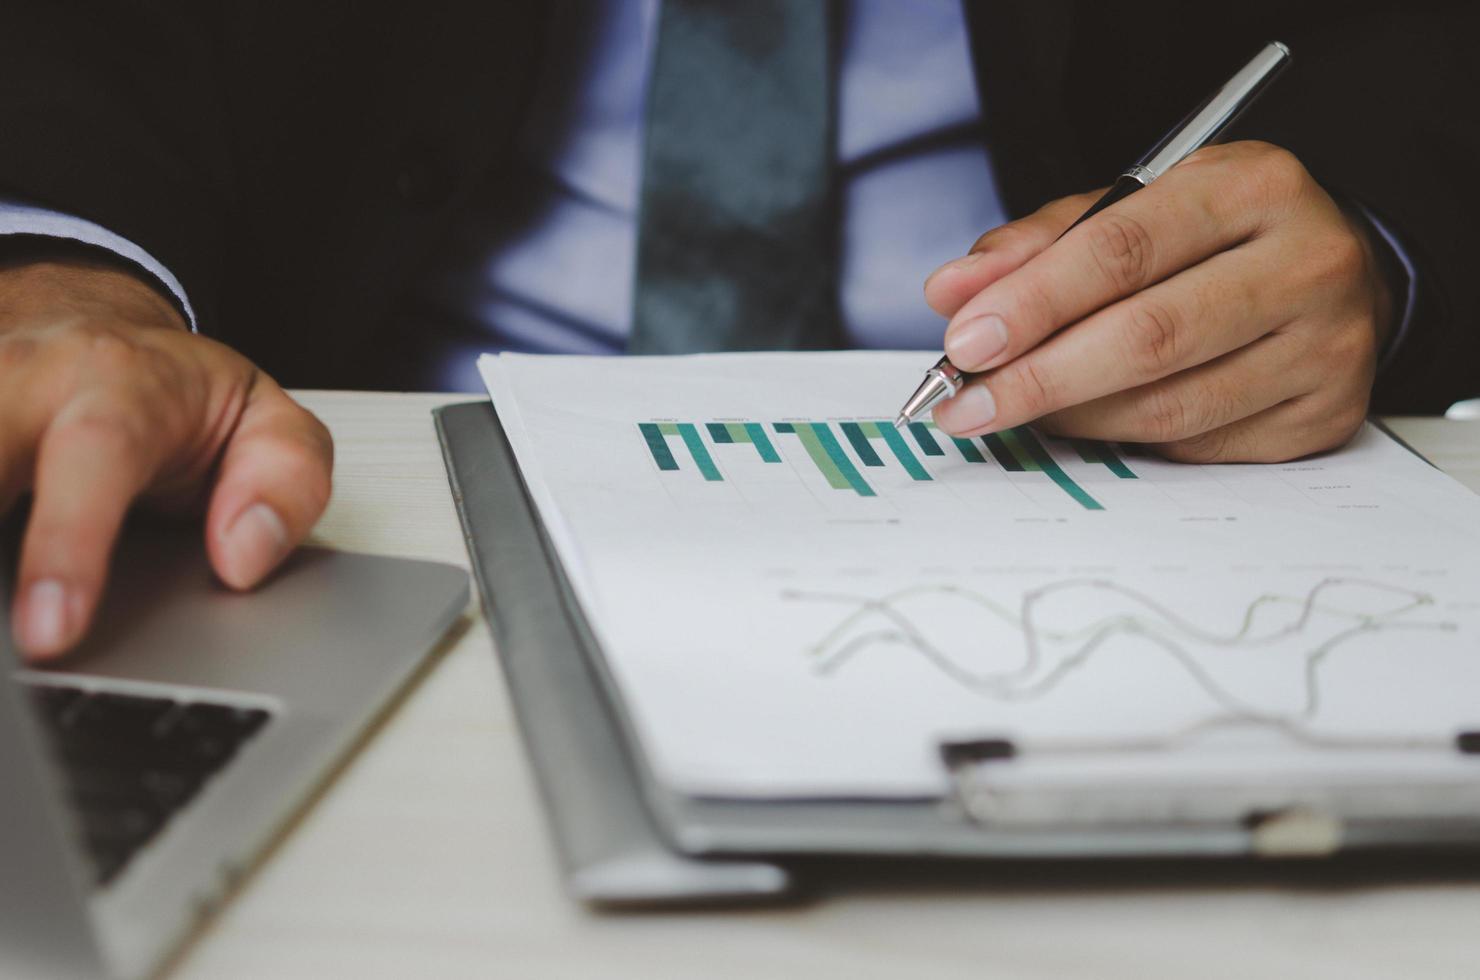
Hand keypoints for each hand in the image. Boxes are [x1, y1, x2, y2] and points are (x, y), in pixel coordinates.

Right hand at [0, 251, 331, 659]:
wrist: (100, 337)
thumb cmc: (183, 401)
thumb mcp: (268, 423)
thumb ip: (285, 484)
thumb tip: (240, 561)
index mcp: (122, 380)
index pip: (93, 453)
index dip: (65, 545)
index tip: (48, 633)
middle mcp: (24, 380)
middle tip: (1, 647)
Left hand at [923, 141, 1396, 462]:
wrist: (1331, 271)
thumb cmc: (1212, 237)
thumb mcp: (1132, 207)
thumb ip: (1039, 245)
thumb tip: (951, 291)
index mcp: (1252, 188)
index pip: (1124, 249)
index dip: (1034, 302)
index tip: (964, 341)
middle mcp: (1306, 264)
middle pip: (1149, 336)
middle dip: (1039, 377)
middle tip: (966, 402)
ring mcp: (1325, 346)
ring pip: (1170, 405)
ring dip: (1072, 416)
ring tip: (1013, 409)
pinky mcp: (1322, 415)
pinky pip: (1196, 445)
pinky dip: (1125, 437)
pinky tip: (1087, 419)